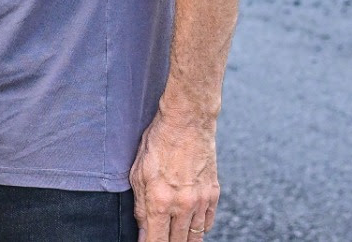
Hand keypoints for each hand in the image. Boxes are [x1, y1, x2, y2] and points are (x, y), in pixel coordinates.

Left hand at [129, 109, 218, 240]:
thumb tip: (143, 232)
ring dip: (184, 240)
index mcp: (159, 201)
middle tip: (161, 238)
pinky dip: (199, 228)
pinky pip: (207, 223)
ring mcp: (200, 201)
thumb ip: (140, 207)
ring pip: (194, 236)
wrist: (188, 121)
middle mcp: (182, 205)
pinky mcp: (213, 194)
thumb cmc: (159, 141)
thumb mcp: (138, 173)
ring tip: (176, 237)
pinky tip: (190, 226)